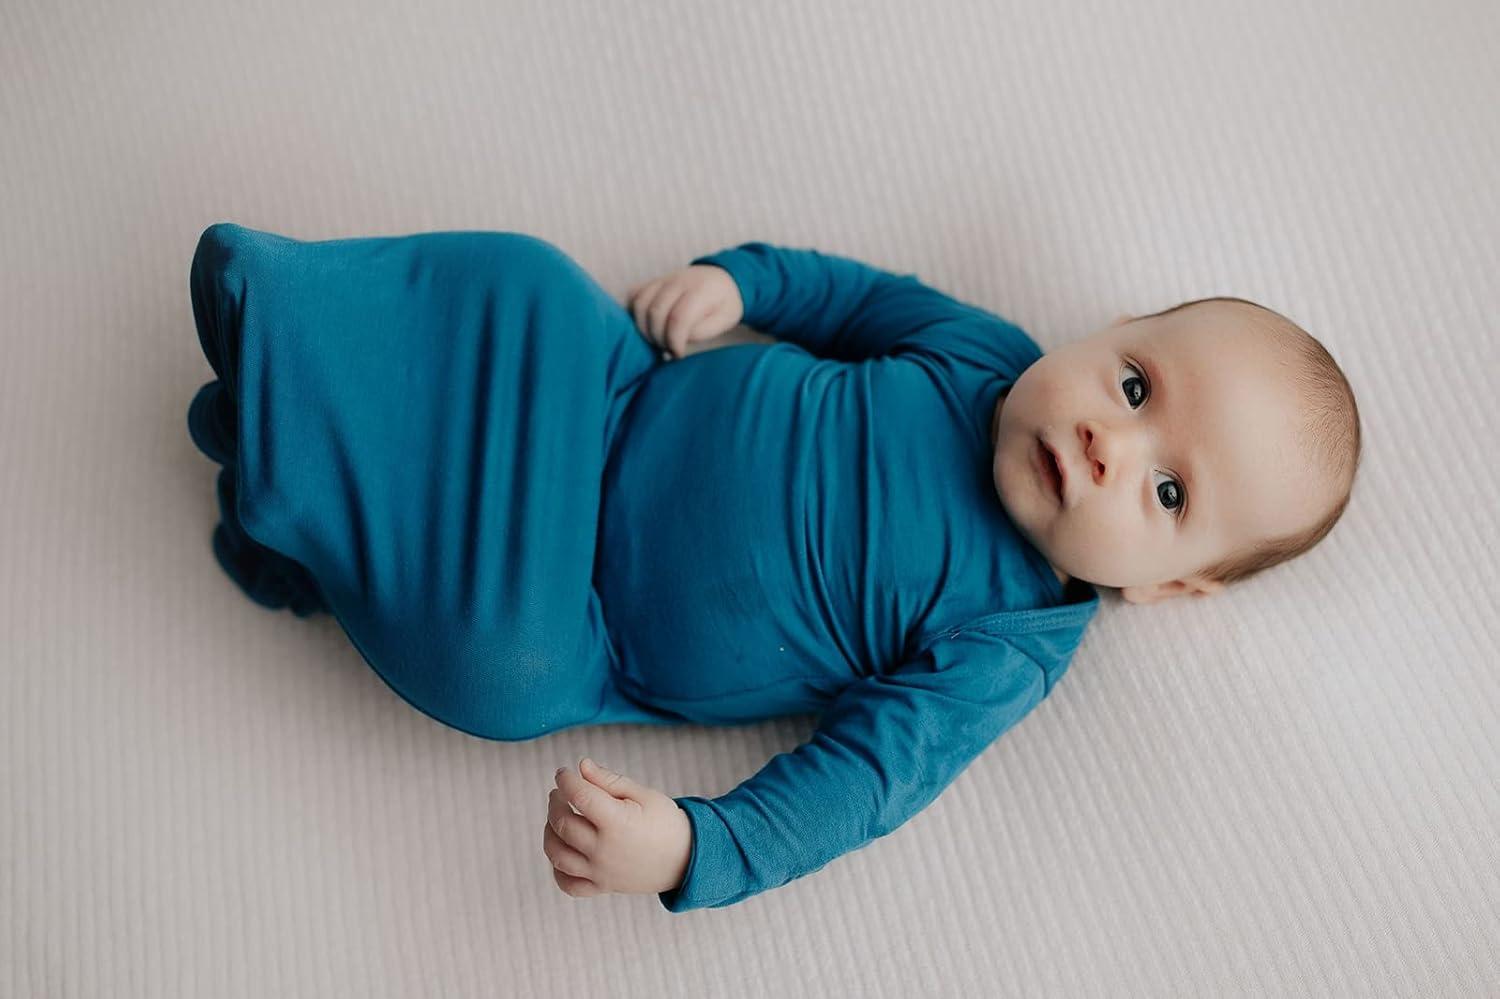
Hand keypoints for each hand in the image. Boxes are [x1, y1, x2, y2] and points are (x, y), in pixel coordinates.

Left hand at [543, 758, 692, 898]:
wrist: (687, 859)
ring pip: (557, 854)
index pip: (579, 796)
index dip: (566, 780)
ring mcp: (601, 872)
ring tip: (556, 817)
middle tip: (560, 792)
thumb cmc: (666, 822)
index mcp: (618, 823)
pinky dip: (557, 869)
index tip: (563, 772)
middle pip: (563, 824)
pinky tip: (561, 850)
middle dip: (555, 802)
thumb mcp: (643, 794)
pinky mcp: (602, 887)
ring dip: (549, 832)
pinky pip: (568, 884)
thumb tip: (581, 765)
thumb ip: (609, 780)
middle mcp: (605, 850)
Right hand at [625, 264, 743, 359]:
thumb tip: (676, 340)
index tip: (678, 354)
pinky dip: (633, 314)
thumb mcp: (724, 320)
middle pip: (655, 312)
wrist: (721, 280)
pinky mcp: (652, 282)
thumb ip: (702, 331)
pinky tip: (645, 327)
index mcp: (701, 290)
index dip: (674, 341)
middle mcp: (678, 280)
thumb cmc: (723, 305)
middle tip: (669, 350)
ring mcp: (662, 279)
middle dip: (659, 338)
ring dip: (644, 329)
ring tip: (658, 341)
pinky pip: (633, 296)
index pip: (678, 318)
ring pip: (640, 304)